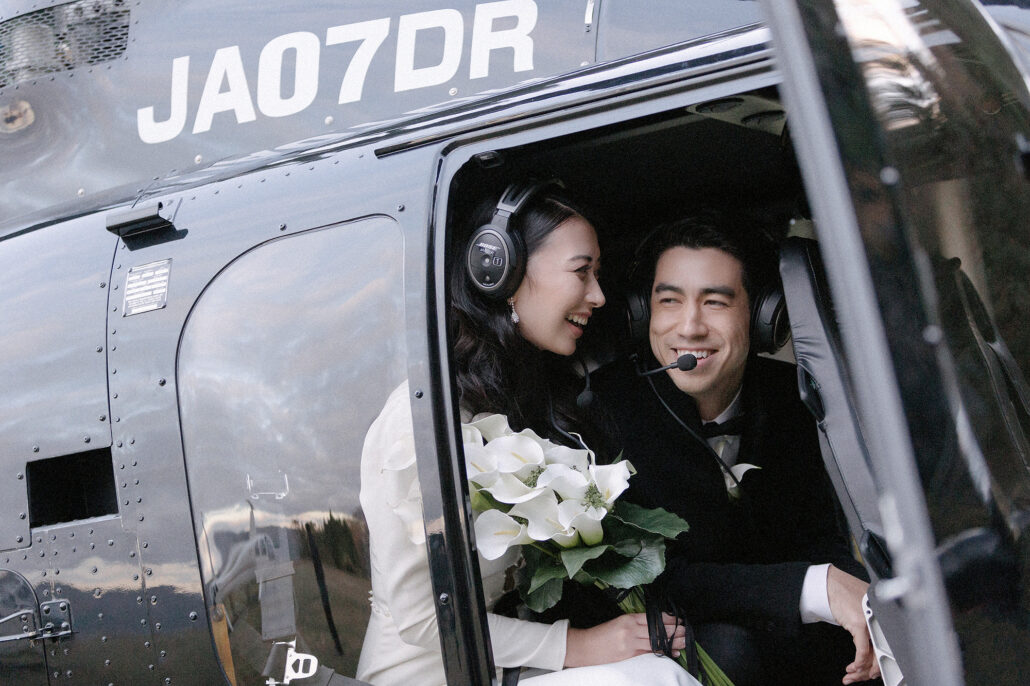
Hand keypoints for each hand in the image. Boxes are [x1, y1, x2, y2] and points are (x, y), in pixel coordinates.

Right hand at [564, 612, 686, 667]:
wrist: (584, 648)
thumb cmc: (600, 635)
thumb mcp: (618, 624)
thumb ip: (635, 625)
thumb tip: (656, 628)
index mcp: (628, 619)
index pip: (653, 618)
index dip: (668, 620)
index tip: (680, 620)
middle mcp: (630, 630)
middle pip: (657, 630)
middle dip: (675, 631)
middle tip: (688, 631)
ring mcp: (630, 643)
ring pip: (656, 642)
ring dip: (672, 642)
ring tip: (685, 642)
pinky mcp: (629, 655)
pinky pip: (649, 653)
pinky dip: (662, 652)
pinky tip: (672, 652)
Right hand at [826, 565, 881, 684]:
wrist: (831, 584)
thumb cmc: (845, 593)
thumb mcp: (863, 609)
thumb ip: (870, 624)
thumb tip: (871, 647)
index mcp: (884, 617)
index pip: (888, 647)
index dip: (882, 663)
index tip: (875, 671)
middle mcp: (880, 621)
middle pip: (882, 654)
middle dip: (872, 671)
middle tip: (864, 676)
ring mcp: (870, 623)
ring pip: (872, 656)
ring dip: (862, 670)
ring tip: (853, 674)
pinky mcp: (860, 624)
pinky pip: (862, 651)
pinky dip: (858, 663)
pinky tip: (853, 668)